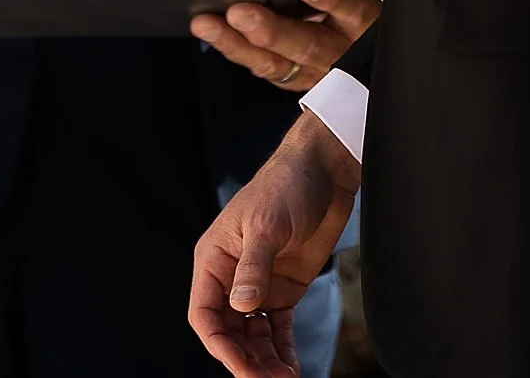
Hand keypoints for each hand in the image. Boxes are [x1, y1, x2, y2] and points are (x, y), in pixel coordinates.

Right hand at [190, 114, 360, 377]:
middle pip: (229, 332)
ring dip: (265, 360)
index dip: (220, 345)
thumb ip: (254, 268)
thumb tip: (241, 307)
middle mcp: (231, 277)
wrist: (323, 171)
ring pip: (253, 336)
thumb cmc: (286, 186)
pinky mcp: (284, 288)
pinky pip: (277, 329)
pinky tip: (292, 369)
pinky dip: (283, 350)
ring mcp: (258, 285)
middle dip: (246, 360)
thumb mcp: (267, 226)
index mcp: (214, 259)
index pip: (205, 314)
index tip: (242, 368)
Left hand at [192, 0, 380, 91]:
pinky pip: (264, 68)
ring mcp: (315, 70)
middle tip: (240, 14)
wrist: (370, 51)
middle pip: (308, 45)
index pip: (353, 9)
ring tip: (209, 25)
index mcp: (363, 22)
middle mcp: (339, 51)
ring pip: (276, 64)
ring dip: (239, 45)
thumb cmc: (360, 12)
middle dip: (272, 31)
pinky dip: (237, 50)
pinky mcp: (296, 78)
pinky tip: (212, 34)